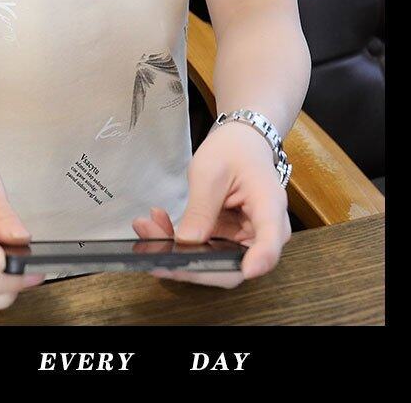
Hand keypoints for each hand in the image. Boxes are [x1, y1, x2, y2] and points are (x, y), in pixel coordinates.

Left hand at [133, 122, 290, 287]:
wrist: (239, 144)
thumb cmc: (231, 152)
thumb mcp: (210, 173)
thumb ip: (201, 209)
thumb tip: (186, 243)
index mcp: (268, 208)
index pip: (270, 242)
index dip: (260, 260)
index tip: (246, 270)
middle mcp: (262, 233)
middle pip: (234, 266)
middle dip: (190, 263)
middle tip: (152, 247)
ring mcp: (244, 240)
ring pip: (213, 263)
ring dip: (176, 252)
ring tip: (146, 226)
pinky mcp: (227, 241)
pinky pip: (203, 252)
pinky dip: (178, 242)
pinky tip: (157, 223)